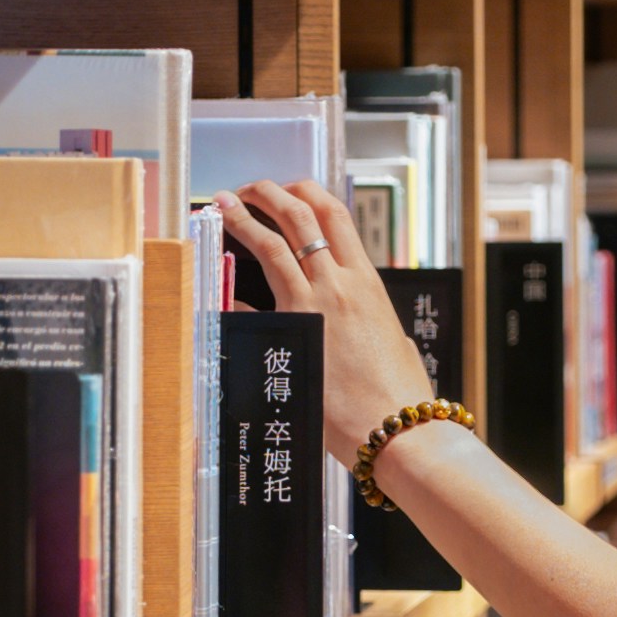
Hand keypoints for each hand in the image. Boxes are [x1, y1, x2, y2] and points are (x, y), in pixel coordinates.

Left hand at [221, 180, 449, 470]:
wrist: (397, 428)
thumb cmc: (400, 394)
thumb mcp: (398, 344)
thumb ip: (379, 326)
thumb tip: (374, 328)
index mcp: (368, 281)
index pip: (336, 215)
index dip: (307, 192)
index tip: (289, 189)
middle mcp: (340, 283)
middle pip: (303, 213)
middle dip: (270, 192)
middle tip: (248, 189)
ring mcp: (315, 303)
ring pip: (274, 241)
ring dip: (244, 217)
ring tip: (223, 206)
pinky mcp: (291, 331)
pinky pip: (253, 295)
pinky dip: (232, 283)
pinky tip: (216, 277)